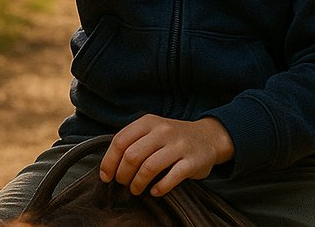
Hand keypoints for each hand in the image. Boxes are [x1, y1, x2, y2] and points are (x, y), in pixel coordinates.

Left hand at [99, 115, 234, 196]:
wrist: (208, 137)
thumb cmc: (172, 138)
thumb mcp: (152, 130)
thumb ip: (133, 141)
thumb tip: (108, 166)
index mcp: (148, 122)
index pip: (120, 141)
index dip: (109, 161)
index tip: (106, 176)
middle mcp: (162, 131)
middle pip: (132, 156)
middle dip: (122, 174)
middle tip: (123, 183)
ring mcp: (178, 146)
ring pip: (148, 167)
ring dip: (137, 183)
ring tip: (136, 190)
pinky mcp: (192, 161)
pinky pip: (171, 177)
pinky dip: (159, 188)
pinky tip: (154, 191)